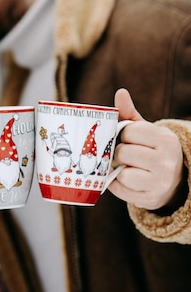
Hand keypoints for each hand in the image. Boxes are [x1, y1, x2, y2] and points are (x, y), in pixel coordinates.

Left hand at [107, 88, 185, 209]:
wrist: (172, 179)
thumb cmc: (152, 150)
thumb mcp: (144, 131)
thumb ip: (129, 114)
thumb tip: (120, 92)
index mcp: (166, 139)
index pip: (129, 131)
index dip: (123, 135)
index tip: (128, 139)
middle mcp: (167, 161)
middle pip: (124, 152)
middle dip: (119, 153)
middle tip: (126, 155)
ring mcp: (161, 182)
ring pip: (123, 173)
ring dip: (119, 171)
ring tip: (128, 168)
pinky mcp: (151, 198)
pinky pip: (121, 190)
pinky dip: (118, 185)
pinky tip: (128, 180)